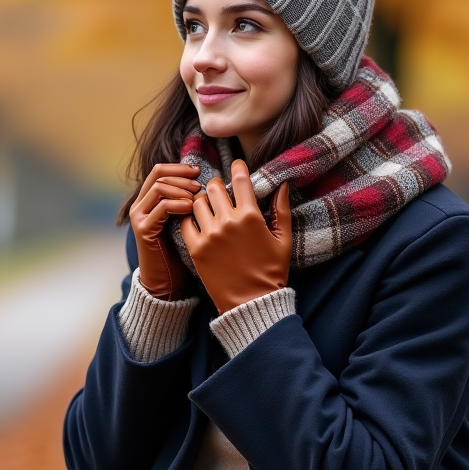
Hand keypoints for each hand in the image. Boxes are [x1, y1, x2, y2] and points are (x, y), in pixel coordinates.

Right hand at [129, 163, 200, 299]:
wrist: (166, 282)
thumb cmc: (179, 252)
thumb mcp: (183, 220)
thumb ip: (186, 201)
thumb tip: (207, 182)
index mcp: (148, 200)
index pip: (160, 170)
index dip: (180, 167)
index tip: (198, 171)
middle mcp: (139, 205)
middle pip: (159, 175)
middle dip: (182, 176)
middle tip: (199, 184)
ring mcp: (139, 217)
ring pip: (160, 188)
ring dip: (181, 189)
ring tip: (197, 197)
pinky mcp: (143, 229)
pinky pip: (161, 207)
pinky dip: (177, 204)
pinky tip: (190, 208)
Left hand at [180, 159, 291, 313]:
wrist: (252, 303)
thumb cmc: (271, 271)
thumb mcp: (283, 240)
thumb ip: (281, 210)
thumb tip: (282, 185)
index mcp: (251, 217)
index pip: (239, 179)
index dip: (238, 167)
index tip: (237, 166)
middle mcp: (228, 222)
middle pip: (213, 187)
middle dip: (217, 185)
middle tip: (220, 192)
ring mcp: (210, 236)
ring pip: (197, 202)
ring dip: (202, 201)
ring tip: (208, 208)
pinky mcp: (196, 249)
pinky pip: (185, 223)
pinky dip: (189, 219)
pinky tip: (198, 224)